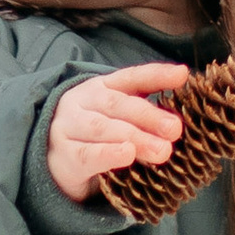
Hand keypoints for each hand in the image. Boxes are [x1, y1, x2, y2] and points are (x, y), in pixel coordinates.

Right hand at [46, 63, 190, 203]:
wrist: (52, 160)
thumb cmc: (94, 137)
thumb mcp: (117, 120)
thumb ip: (143, 117)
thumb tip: (177, 122)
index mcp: (101, 86)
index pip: (131, 77)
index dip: (157, 75)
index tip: (182, 75)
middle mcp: (83, 101)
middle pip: (117, 104)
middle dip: (149, 116)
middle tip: (174, 129)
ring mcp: (69, 126)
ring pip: (103, 128)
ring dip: (135, 137)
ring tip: (161, 150)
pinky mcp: (63, 155)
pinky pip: (86, 154)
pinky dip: (108, 154)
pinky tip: (126, 154)